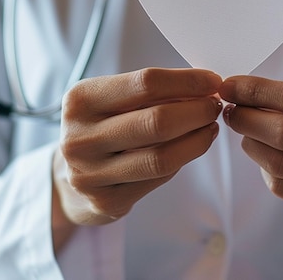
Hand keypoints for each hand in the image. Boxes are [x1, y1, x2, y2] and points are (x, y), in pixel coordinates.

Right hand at [53, 68, 221, 239]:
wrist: (68, 176)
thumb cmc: (101, 125)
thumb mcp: (112, 98)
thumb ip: (151, 91)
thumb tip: (204, 86)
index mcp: (81, 100)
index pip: (146, 83)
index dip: (187, 81)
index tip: (212, 81)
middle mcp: (80, 137)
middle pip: (157, 121)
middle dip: (197, 111)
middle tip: (215, 105)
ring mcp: (90, 174)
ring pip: (162, 156)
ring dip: (197, 138)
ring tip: (210, 125)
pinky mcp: (106, 202)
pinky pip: (159, 178)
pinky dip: (184, 158)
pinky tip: (193, 145)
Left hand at [219, 76, 282, 229]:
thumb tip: (236, 91)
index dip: (254, 91)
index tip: (229, 86)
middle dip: (247, 118)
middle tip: (231, 111)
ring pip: (278, 162)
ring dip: (250, 142)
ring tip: (245, 131)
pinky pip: (281, 186)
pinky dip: (262, 167)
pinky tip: (262, 153)